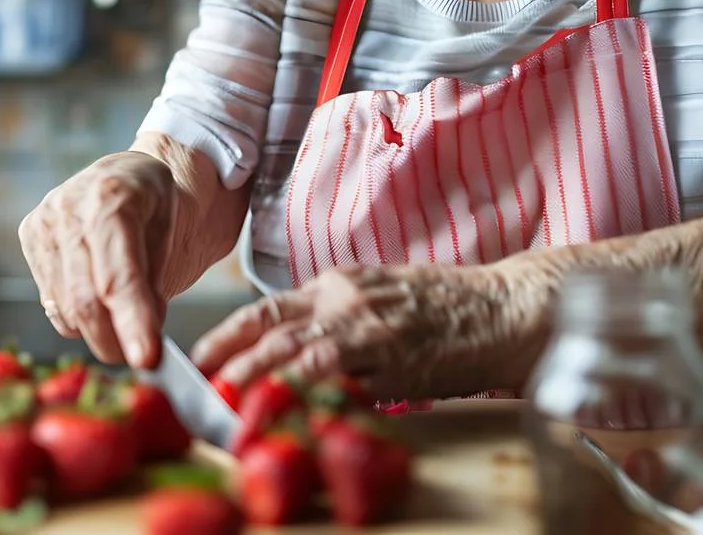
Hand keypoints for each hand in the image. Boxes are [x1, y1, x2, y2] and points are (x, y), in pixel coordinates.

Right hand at [18, 151, 178, 367]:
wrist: (132, 174)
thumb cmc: (158, 206)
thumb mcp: (174, 232)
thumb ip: (156, 284)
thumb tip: (142, 339)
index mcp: (112, 196)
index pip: (116, 276)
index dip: (131, 321)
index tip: (147, 358)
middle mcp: (68, 206)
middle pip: (84, 299)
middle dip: (115, 340)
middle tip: (143, 359)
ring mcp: (43, 222)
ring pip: (65, 308)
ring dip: (100, 333)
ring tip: (128, 322)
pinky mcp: (29, 237)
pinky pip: (52, 303)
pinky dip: (79, 320)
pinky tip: (100, 304)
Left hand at [191, 265, 522, 399]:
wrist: (504, 307)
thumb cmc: (446, 305)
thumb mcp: (380, 294)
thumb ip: (337, 317)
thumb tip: (294, 349)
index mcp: (339, 284)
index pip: (268, 309)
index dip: (228, 336)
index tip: (199, 360)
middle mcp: (347, 301)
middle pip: (273, 332)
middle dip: (231, 365)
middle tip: (200, 395)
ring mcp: (372, 330)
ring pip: (300, 355)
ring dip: (259, 384)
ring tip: (229, 410)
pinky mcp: (398, 362)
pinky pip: (348, 383)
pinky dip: (315, 400)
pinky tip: (290, 418)